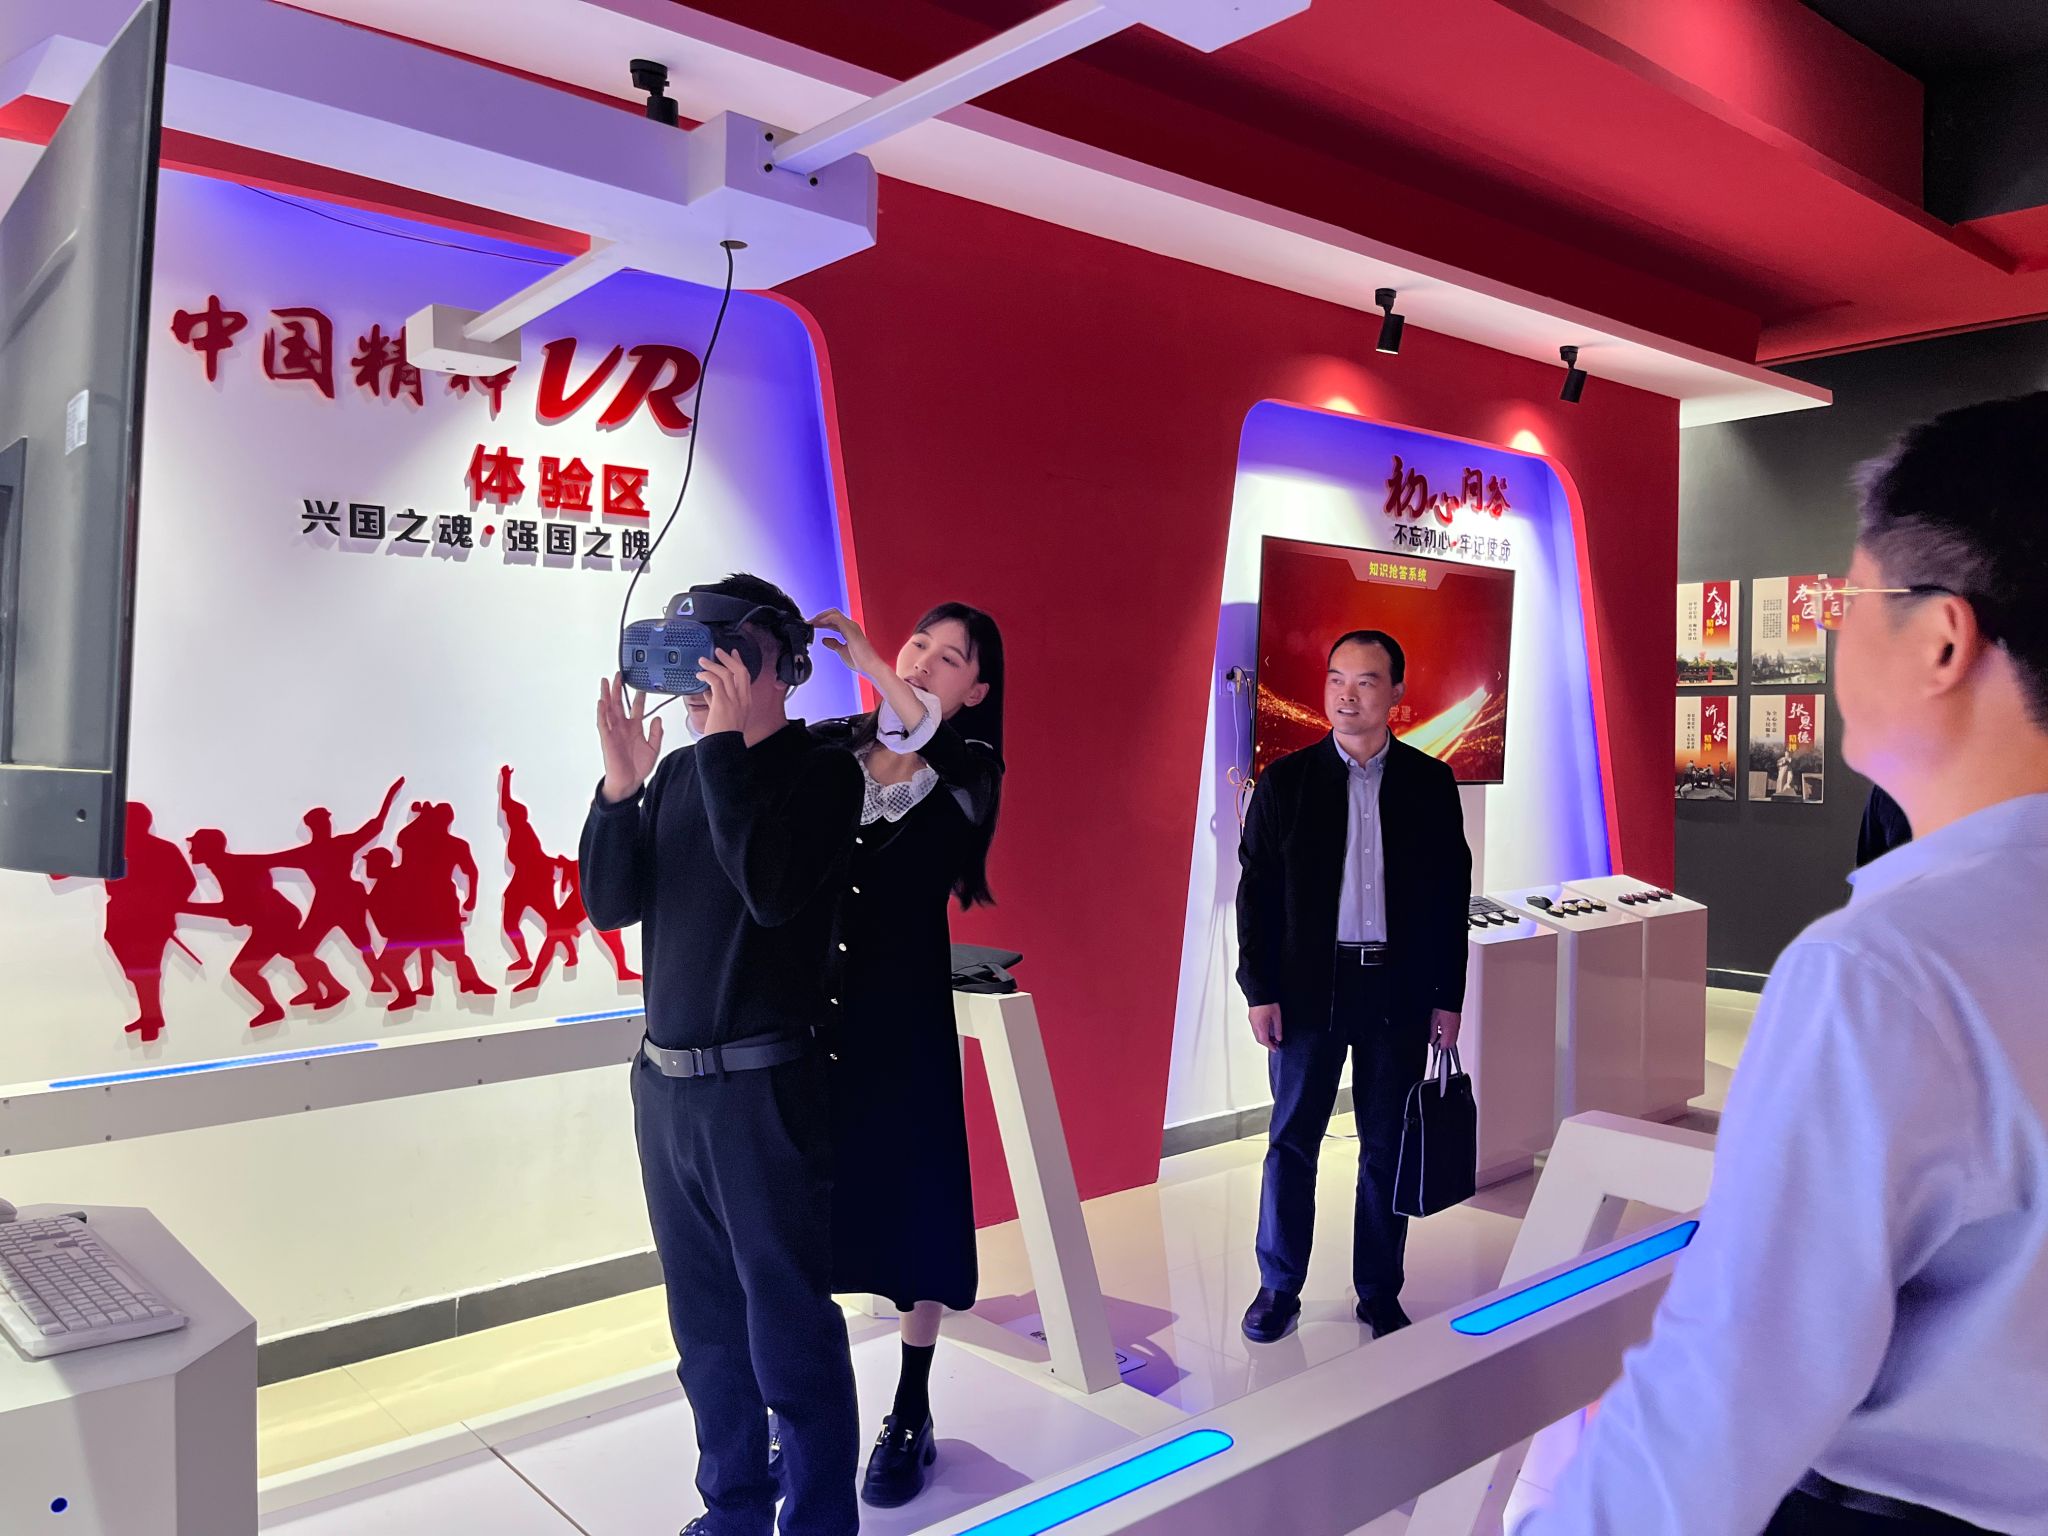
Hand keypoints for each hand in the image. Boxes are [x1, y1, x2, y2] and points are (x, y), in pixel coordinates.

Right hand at [597, 673, 663, 801]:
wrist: (629, 782)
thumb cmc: (638, 766)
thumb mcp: (653, 748)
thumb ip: (656, 733)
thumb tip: (658, 718)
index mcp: (634, 728)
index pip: (636, 708)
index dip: (638, 696)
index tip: (641, 684)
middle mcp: (623, 727)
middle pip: (619, 704)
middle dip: (618, 689)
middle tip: (619, 675)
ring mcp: (614, 732)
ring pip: (609, 709)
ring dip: (607, 695)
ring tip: (606, 682)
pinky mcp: (607, 739)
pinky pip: (603, 723)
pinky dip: (602, 712)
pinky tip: (602, 702)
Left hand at [698, 648, 752, 736]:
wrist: (724, 746)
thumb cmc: (724, 735)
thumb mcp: (726, 716)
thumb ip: (717, 702)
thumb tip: (708, 693)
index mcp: (746, 702)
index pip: (745, 677)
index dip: (739, 663)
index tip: (734, 655)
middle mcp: (742, 699)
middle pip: (740, 671)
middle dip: (729, 659)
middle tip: (719, 652)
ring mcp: (734, 700)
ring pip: (726, 674)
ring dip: (713, 665)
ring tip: (703, 661)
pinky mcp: (722, 702)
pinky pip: (715, 682)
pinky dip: (707, 675)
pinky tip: (700, 675)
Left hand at [806, 607, 886, 681]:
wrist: (870, 667)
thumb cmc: (861, 662)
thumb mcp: (842, 651)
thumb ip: (834, 644)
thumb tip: (825, 640)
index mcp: (850, 630)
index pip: (833, 620)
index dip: (821, 622)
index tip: (811, 626)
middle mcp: (851, 626)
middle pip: (832, 613)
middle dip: (819, 617)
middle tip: (809, 623)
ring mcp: (851, 626)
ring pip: (833, 613)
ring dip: (820, 617)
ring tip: (811, 623)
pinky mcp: (850, 629)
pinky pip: (836, 618)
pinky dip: (825, 619)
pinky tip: (818, 624)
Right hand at [1249, 1003, 1283, 1051]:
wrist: (1258, 992)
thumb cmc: (1267, 1002)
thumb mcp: (1277, 1016)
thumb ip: (1278, 1028)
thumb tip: (1279, 1037)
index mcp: (1260, 1026)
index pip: (1265, 1041)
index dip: (1270, 1047)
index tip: (1275, 1049)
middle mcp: (1254, 1025)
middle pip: (1259, 1039)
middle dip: (1267, 1044)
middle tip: (1275, 1044)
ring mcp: (1252, 1021)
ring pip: (1256, 1034)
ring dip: (1264, 1038)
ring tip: (1272, 1037)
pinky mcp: (1251, 1017)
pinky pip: (1255, 1029)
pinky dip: (1261, 1032)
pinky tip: (1266, 1029)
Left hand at [1430, 1009, 1461, 1050]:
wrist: (1450, 1000)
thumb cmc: (1442, 1009)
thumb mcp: (1434, 1022)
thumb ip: (1432, 1033)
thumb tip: (1432, 1041)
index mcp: (1448, 1033)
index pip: (1445, 1046)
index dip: (1439, 1048)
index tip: (1434, 1046)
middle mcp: (1454, 1032)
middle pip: (1450, 1045)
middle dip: (1443, 1045)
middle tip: (1436, 1041)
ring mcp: (1457, 1028)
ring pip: (1453, 1040)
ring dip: (1446, 1040)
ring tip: (1439, 1034)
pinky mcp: (1458, 1024)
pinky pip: (1454, 1033)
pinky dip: (1449, 1034)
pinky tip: (1443, 1029)